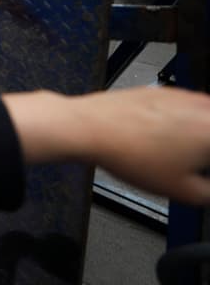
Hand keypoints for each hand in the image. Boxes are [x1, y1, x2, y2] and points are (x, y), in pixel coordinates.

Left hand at [4, 87, 209, 203]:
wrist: (87, 127)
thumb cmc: (128, 152)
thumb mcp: (182, 190)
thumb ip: (208, 192)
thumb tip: (209, 191)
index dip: (209, 166)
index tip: (205, 175)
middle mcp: (200, 105)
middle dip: (206, 150)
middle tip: (198, 167)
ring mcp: (179, 95)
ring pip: (203, 117)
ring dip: (199, 136)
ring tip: (181, 157)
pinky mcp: (158, 92)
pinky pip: (182, 110)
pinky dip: (181, 125)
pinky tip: (162, 142)